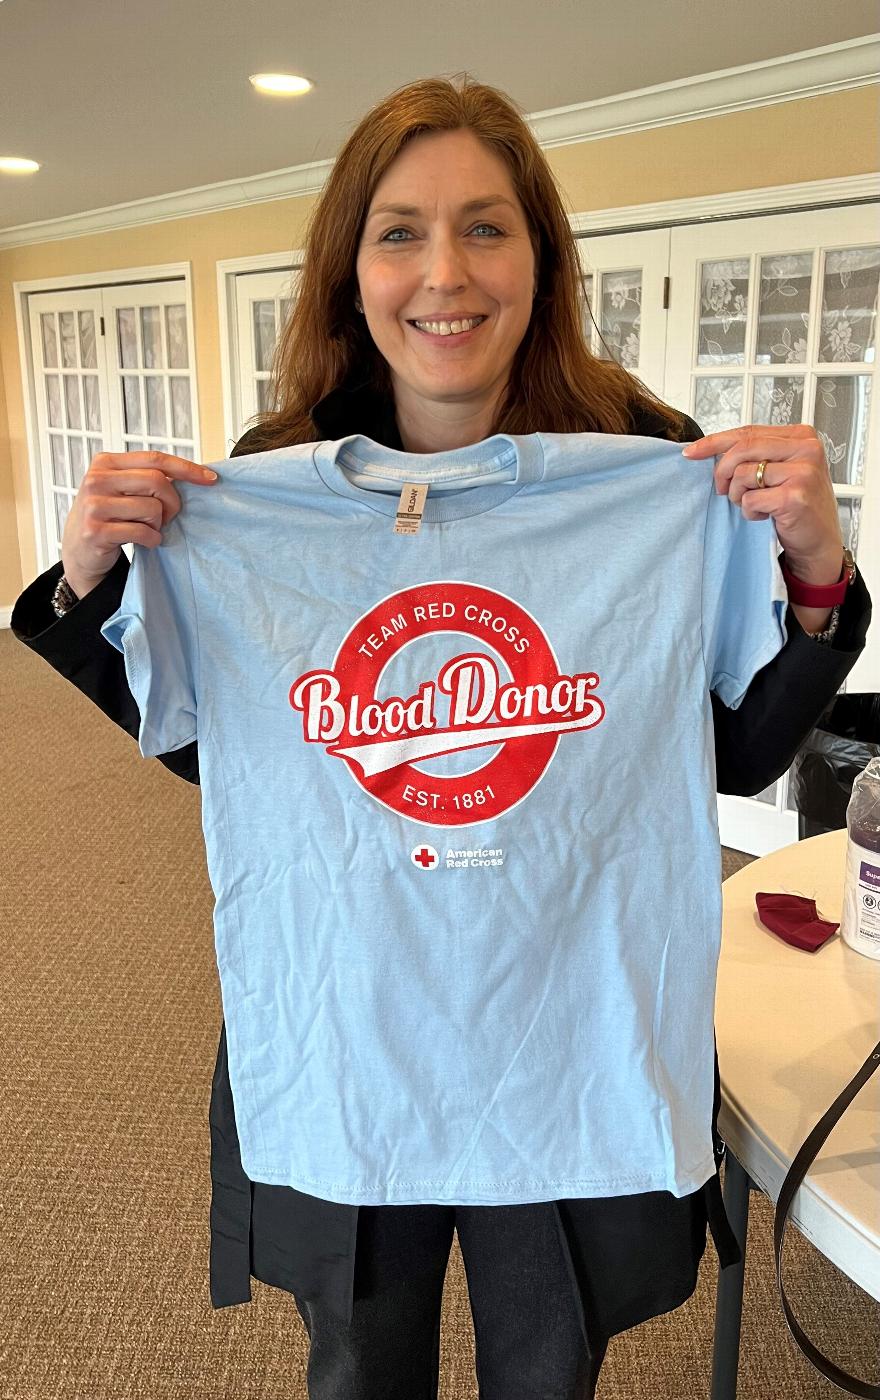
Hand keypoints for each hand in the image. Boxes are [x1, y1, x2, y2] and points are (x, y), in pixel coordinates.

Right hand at [62, 450, 219, 598]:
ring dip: (158, 524)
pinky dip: (152, 539)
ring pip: (152, 508)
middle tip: (168, 516)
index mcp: (105, 463)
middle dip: (172, 502)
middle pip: (157, 481)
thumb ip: (147, 477)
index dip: (186, 468)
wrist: (78, 549)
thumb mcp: (121, 488)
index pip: (155, 459)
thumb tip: (194, 475)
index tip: (209, 479)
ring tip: (147, 528)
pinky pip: (143, 532)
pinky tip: (144, 541)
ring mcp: (94, 505)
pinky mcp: (96, 531)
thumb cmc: (107, 516)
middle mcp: (96, 479)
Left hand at [682, 424, 843, 580]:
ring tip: (756, 504)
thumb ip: (757, 454)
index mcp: (802, 436)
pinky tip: (765, 515)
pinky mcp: (794, 496)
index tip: (692, 452)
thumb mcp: (781, 470)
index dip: (715, 442)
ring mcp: (803, 472)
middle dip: (722, 472)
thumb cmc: (798, 505)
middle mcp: (806, 449)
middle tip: (721, 489)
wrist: (819, 541)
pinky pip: (750, 499)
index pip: (749, 431)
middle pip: (742, 449)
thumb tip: (711, 449)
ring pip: (743, 475)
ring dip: (739, 495)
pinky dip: (750, 511)